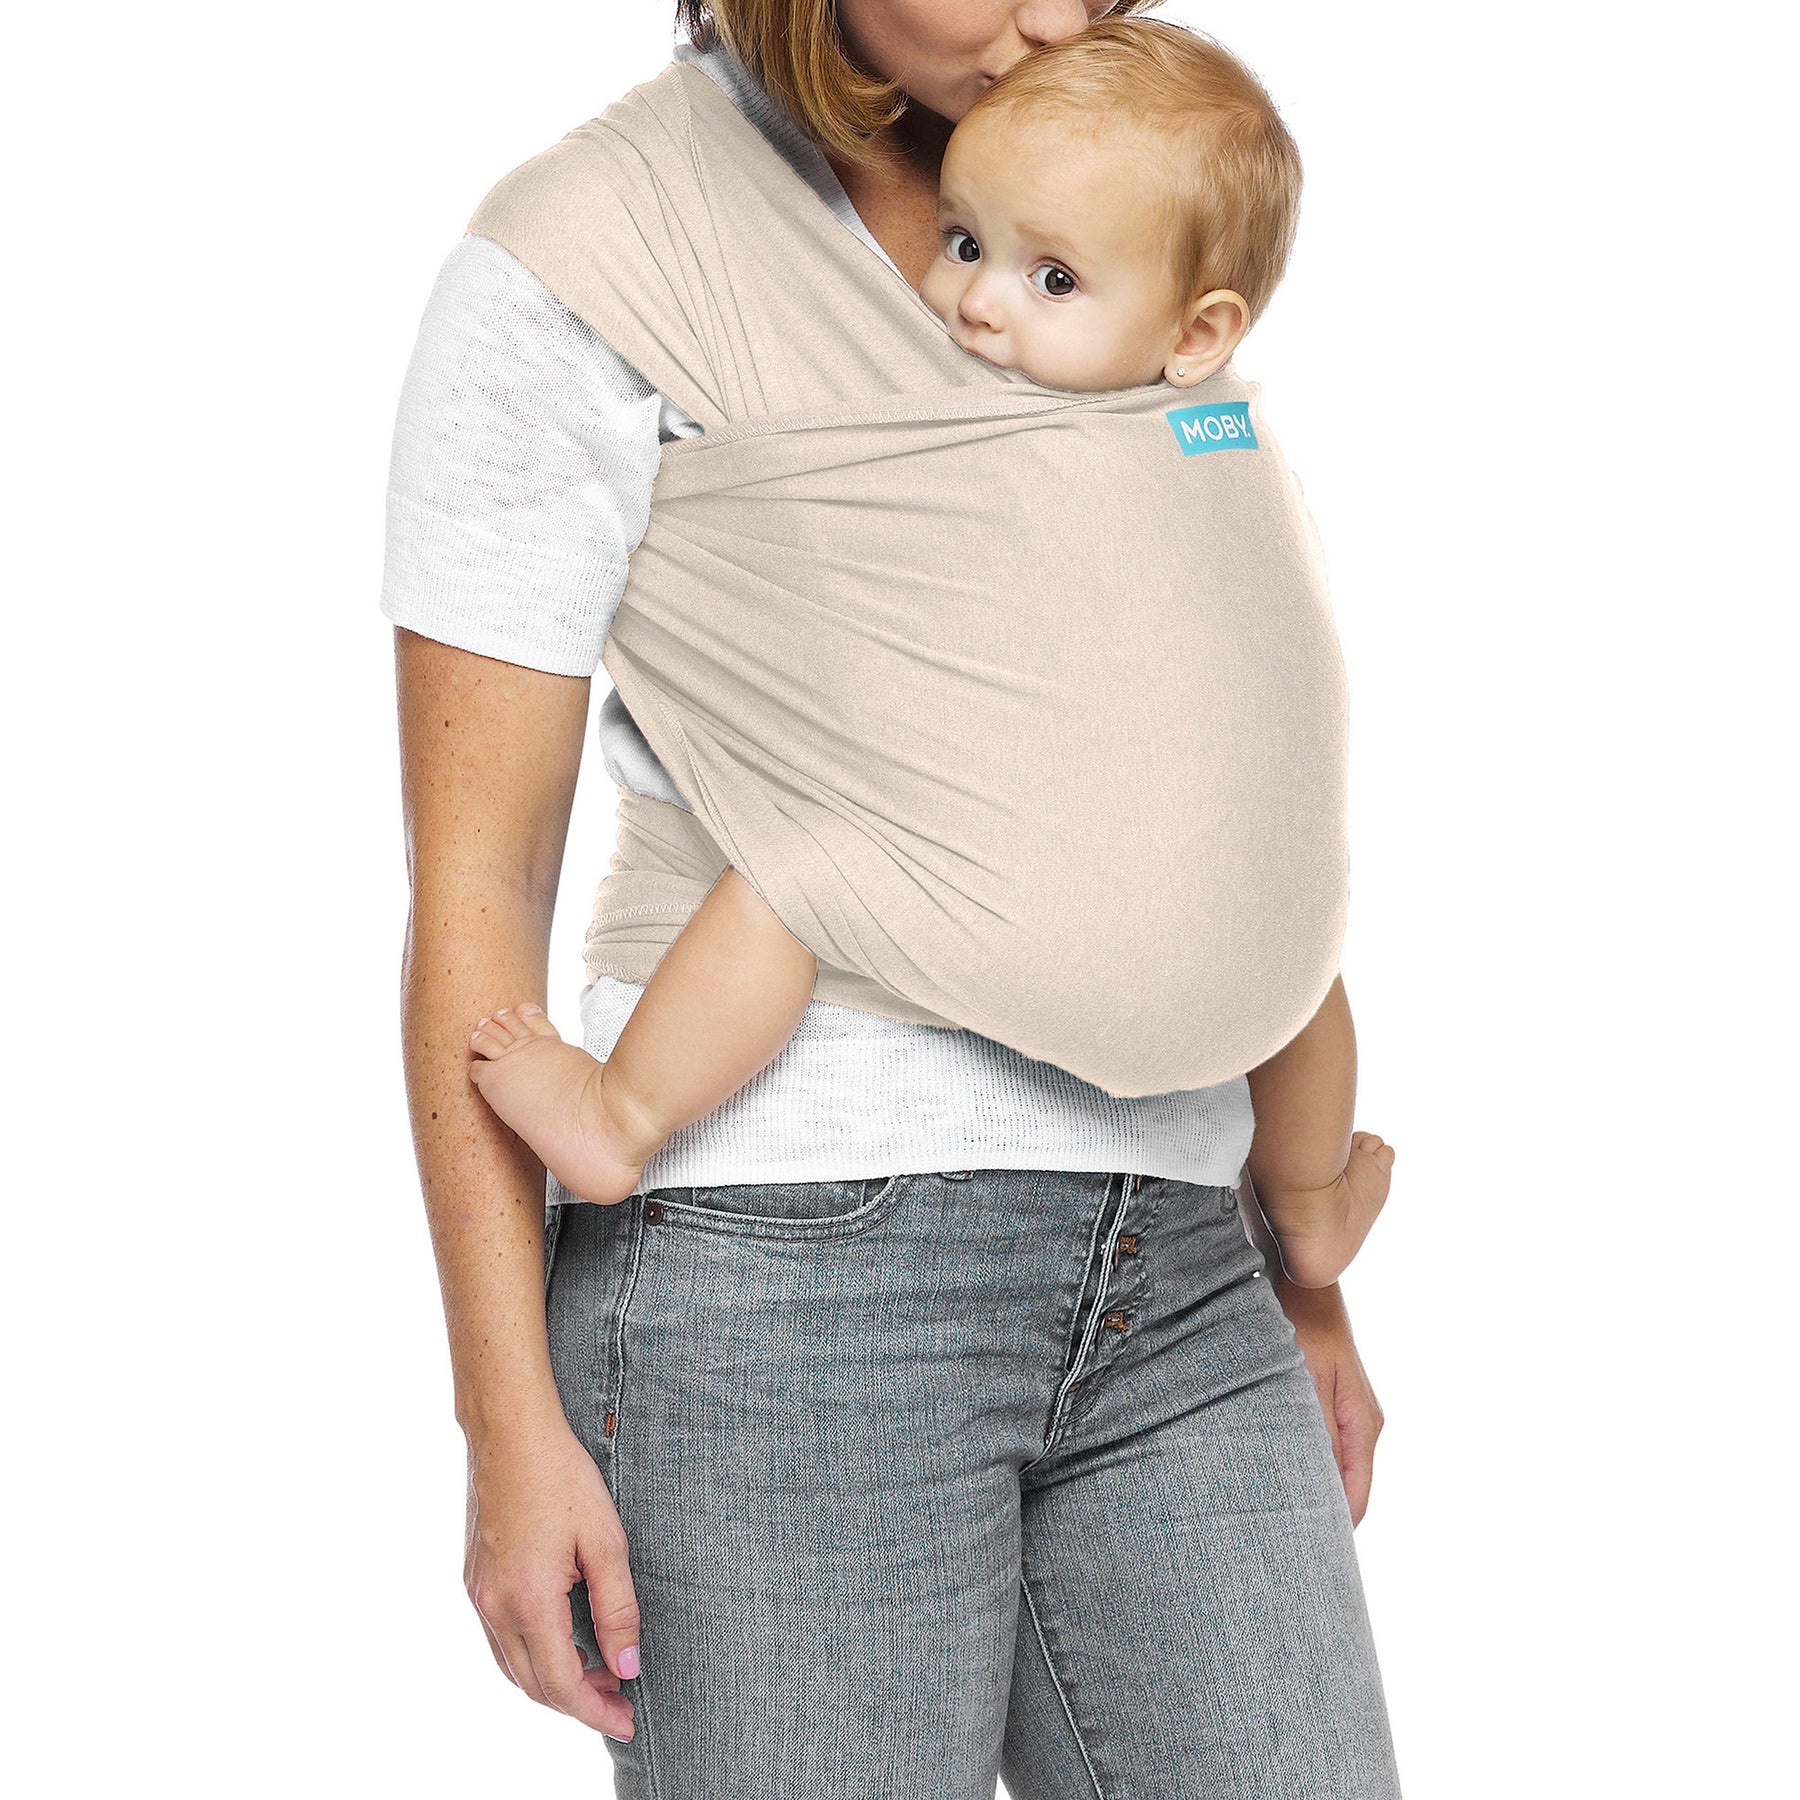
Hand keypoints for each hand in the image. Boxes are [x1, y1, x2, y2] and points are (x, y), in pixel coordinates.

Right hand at [463, 1420, 641, 1737]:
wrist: (510, 1433)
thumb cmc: (562, 1477)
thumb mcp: (605, 1541)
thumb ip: (618, 1609)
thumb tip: (628, 1666)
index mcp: (528, 1601)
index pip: (562, 1684)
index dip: (596, 1711)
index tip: (627, 1722)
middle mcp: (494, 1607)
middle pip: (534, 1686)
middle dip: (579, 1703)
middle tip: (620, 1700)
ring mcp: (478, 1595)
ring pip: (513, 1668)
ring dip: (554, 1682)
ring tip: (600, 1673)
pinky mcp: (474, 1581)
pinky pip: (501, 1641)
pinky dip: (533, 1656)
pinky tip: (565, 1642)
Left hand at [1274, 1278, 1383, 1525]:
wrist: (1302, 1281)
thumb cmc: (1300, 1326)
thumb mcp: (1304, 1381)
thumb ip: (1317, 1433)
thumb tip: (1323, 1488)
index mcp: (1363, 1425)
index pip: (1357, 1499)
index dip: (1335, 1531)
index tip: (1308, 1559)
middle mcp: (1363, 1425)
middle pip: (1348, 1489)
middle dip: (1322, 1516)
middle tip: (1282, 1544)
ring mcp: (1350, 1414)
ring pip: (1334, 1468)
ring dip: (1310, 1488)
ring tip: (1273, 1516)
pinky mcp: (1332, 1403)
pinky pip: (1323, 1447)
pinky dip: (1304, 1463)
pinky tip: (1275, 1472)